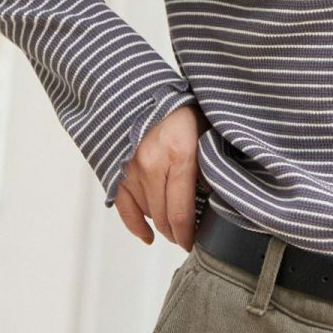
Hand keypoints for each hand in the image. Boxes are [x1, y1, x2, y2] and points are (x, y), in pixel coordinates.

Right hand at [113, 104, 208, 249]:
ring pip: (147, 213)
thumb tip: (216, 195)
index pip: (181, 212)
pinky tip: (147, 236)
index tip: (194, 242)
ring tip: (173, 229)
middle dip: (176, 233)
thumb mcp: (204, 132)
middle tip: (187, 238)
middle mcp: (152, 165)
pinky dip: (136, 225)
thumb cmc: (179, 110)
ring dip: (160, 225)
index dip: (187, 235)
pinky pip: (124, 208)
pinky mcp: (116, 169)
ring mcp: (131, 169)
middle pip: (163, 217)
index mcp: (180, 155)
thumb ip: (209, 163)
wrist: (142, 90)